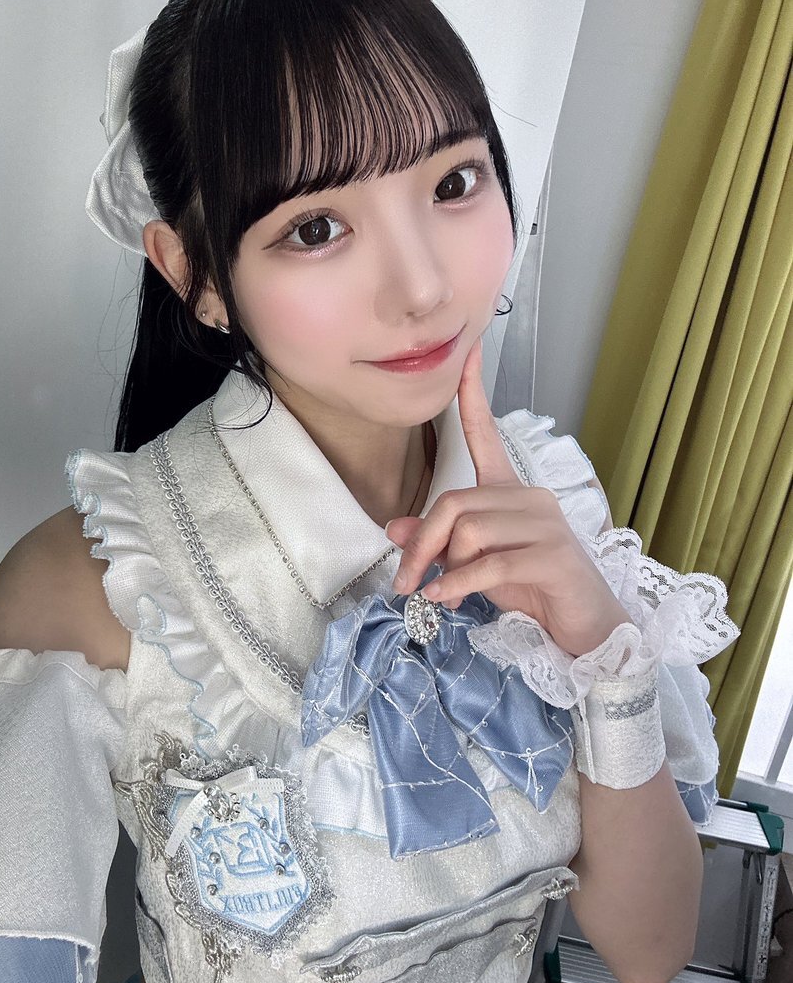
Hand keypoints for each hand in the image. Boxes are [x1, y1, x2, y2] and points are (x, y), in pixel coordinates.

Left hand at [384, 337, 631, 657]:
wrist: (588, 628)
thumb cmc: (533, 589)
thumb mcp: (475, 563)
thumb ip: (438, 542)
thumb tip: (395, 528)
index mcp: (511, 491)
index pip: (487, 434)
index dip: (473, 395)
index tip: (465, 355)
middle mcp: (530, 498)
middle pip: (455, 503)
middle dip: (422, 542)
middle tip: (404, 579)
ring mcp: (545, 525)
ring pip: (469, 531)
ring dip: (442, 568)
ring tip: (439, 593)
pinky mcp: (551, 556)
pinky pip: (489, 564)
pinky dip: (459, 584)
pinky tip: (446, 599)